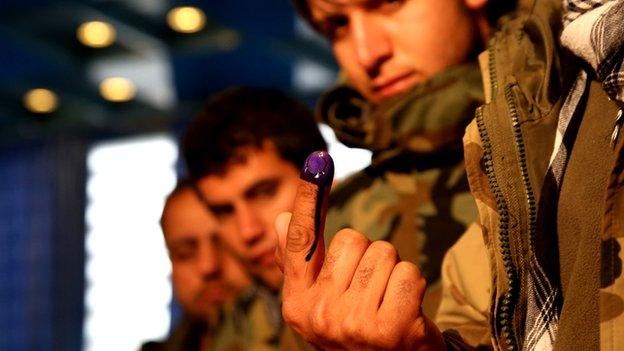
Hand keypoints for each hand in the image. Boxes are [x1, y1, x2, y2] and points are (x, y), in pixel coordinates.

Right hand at [274, 153, 444, 349]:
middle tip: (372, 294)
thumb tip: (280, 219)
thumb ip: (301, 262)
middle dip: (369, 258)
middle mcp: (318, 314)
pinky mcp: (390, 329)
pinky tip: (406, 315)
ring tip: (388, 305)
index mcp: (297, 303)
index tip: (316, 160)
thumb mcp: (322, 301)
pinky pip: (410, 273)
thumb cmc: (356, 331)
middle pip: (354, 239)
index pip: (302, 241)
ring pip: (385, 253)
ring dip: (393, 273)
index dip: (308, 198)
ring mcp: (352, 323)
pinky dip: (414, 288)